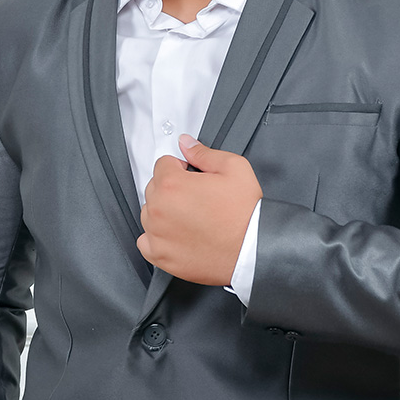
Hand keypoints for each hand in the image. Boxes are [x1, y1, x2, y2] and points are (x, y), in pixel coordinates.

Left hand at [137, 135, 262, 284]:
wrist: (253, 250)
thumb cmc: (245, 214)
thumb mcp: (234, 168)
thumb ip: (203, 153)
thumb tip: (186, 143)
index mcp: (172, 184)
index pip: (162, 164)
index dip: (180, 168)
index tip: (192, 177)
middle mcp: (159, 209)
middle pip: (154, 187)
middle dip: (172, 189)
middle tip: (197, 198)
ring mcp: (157, 234)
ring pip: (149, 213)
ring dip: (164, 212)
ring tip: (191, 218)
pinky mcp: (160, 255)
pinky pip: (145, 241)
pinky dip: (157, 238)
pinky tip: (177, 235)